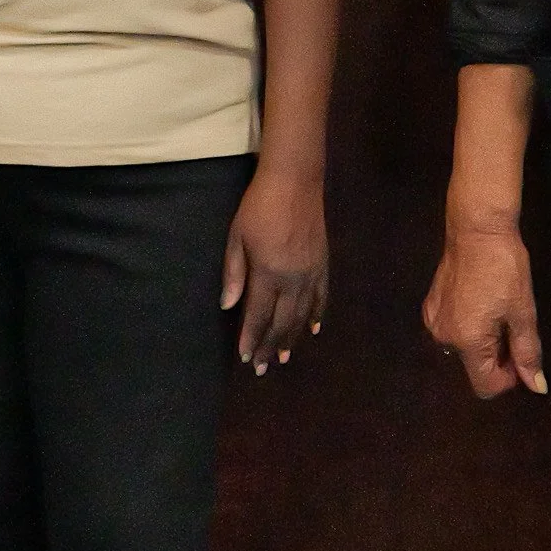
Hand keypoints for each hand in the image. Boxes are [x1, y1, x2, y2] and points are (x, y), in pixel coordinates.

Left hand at [221, 165, 328, 374]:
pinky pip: (322, 297)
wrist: (295, 182)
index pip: (258, 315)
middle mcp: (292, 279)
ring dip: (292, 338)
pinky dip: (317, 315)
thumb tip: (228, 306)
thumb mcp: (237, 237)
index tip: (245, 357)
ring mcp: (311, 273)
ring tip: (283, 357)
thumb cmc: (258, 207)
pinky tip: (313, 330)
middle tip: (262, 367)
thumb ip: (233, 273)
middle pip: (281, 322)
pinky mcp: (323, 264)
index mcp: (268, 273)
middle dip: (270, 346)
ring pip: (302, 315)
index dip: (251, 338)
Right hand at [423, 222, 546, 398]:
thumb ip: (527, 353)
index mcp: (467, 341)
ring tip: (497, 310)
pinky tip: (480, 301)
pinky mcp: (431, 305)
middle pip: (474, 367)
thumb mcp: (522, 312)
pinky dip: (469, 326)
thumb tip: (537, 387)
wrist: (477, 229)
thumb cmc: (505, 268)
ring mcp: (434, 321)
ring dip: (483, 341)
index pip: (485, 386)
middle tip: (513, 326)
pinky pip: (453, 330)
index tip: (522, 353)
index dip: (509, 378)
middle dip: (497, 357)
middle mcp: (444, 337)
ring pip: (464, 348)